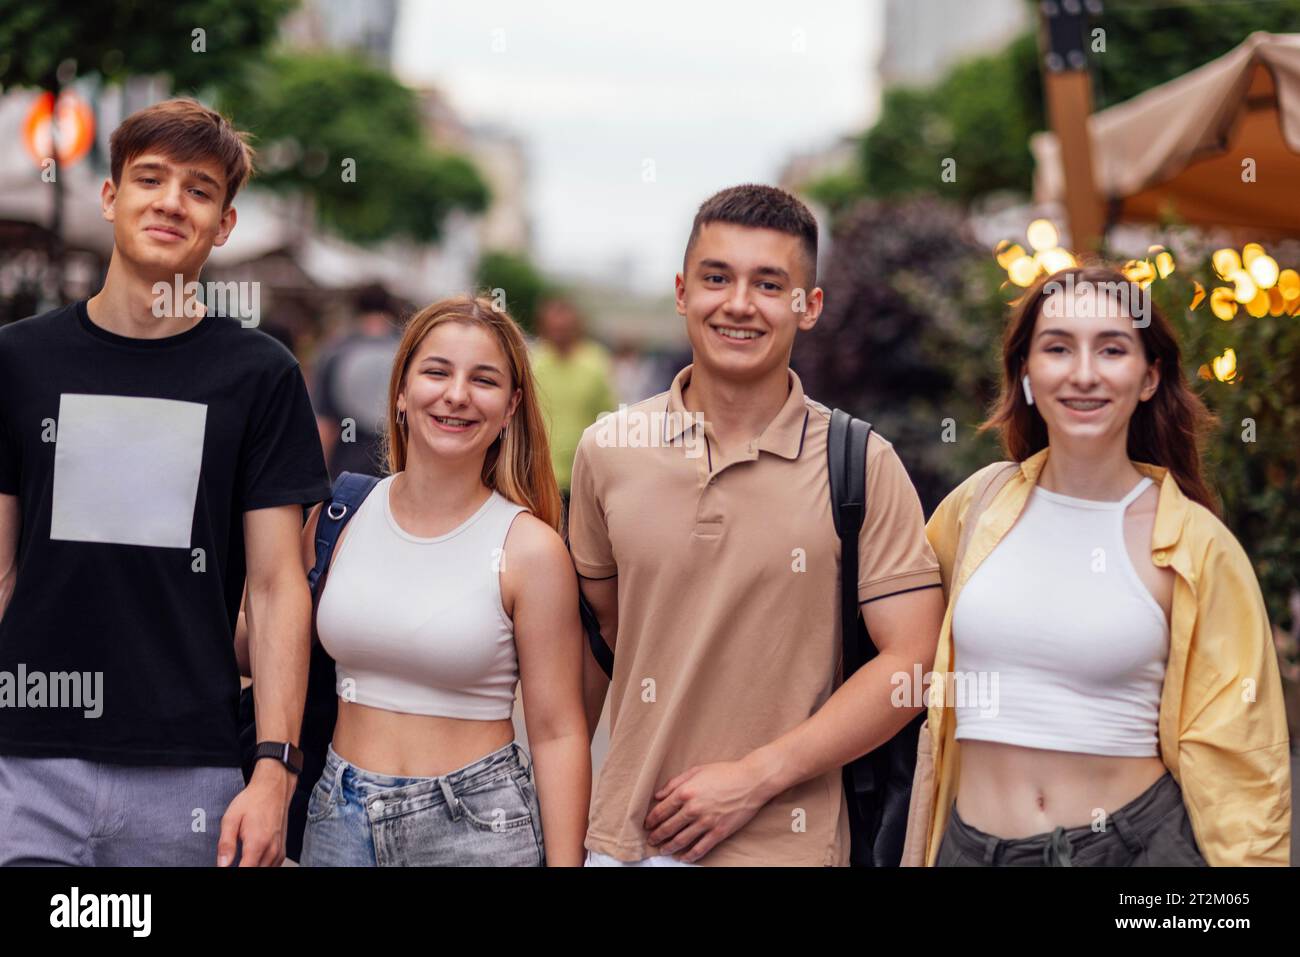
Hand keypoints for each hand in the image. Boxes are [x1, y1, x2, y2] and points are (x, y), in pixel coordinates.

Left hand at [216, 761, 293, 866]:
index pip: (245, 872)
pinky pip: (273, 867)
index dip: (233, 873)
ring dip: (253, 867)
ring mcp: (278, 851)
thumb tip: (222, 865)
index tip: (227, 866)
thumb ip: (225, 844)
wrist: (273, 788)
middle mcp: (271, 850)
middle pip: (256, 872)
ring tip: (242, 860)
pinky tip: (253, 861)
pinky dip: (263, 867)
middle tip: (232, 861)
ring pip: (265, 871)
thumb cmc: (253, 800)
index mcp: (257, 844)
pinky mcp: (282, 850)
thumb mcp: (231, 819)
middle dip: (243, 868)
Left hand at [642, 757, 772, 862]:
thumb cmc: (725, 772)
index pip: (661, 810)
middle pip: (668, 827)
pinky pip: (700, 848)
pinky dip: (689, 856)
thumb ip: (675, 782)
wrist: (751, 781)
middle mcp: (693, 808)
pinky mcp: (718, 832)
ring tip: (663, 850)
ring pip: (681, 840)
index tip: (647, 825)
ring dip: (669, 847)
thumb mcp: (697, 770)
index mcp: (686, 791)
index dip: (651, 820)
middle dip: (657, 836)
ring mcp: (706, 822)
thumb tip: (658, 795)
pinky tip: (683, 858)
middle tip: (651, 840)